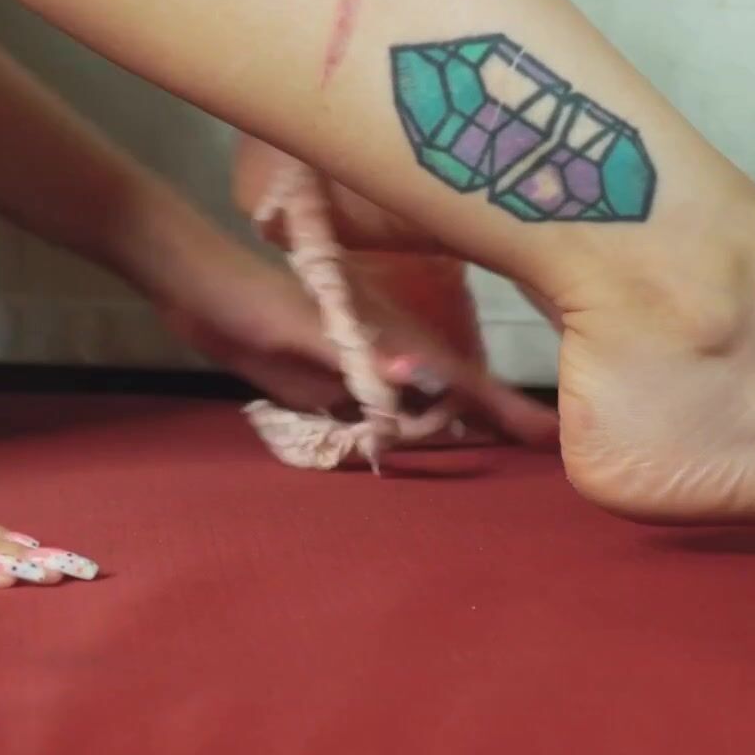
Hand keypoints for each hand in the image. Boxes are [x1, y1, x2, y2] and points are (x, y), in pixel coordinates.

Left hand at [150, 232, 557, 446]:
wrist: (201, 290)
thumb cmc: (256, 301)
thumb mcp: (309, 334)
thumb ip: (359, 360)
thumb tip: (415, 380)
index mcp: (395, 341)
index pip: (467, 380)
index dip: (509, 409)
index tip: (554, 437)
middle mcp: (389, 360)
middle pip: (450, 403)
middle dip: (487, 428)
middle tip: (533, 459)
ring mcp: (361, 374)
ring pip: (416, 414)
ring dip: (444, 436)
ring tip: (488, 465)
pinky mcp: (330, 386)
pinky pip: (376, 421)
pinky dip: (396, 440)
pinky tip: (409, 457)